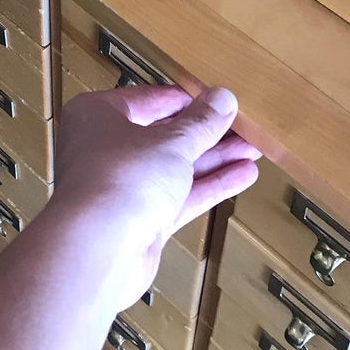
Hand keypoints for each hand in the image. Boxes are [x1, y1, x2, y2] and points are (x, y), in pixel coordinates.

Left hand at [48, 85, 259, 308]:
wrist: (99, 251)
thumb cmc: (117, 182)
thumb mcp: (171, 142)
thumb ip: (200, 123)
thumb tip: (221, 99)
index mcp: (98, 115)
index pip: (149, 99)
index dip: (186, 100)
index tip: (217, 99)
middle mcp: (105, 149)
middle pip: (163, 134)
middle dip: (205, 132)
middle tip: (240, 125)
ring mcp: (122, 186)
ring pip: (174, 167)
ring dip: (213, 159)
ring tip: (252, 149)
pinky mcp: (140, 220)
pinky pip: (178, 197)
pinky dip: (208, 186)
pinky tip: (241, 176)